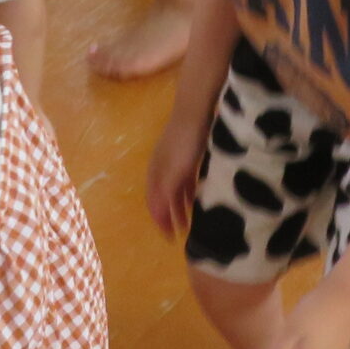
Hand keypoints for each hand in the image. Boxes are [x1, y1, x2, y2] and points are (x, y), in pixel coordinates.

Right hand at [146, 117, 208, 239]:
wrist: (195, 110)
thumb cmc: (185, 141)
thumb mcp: (176, 169)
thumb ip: (167, 191)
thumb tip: (157, 214)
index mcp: (155, 173)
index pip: (154, 203)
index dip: (160, 221)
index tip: (169, 238)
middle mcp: (160, 169)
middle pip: (161, 198)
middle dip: (168, 217)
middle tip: (180, 233)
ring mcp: (173, 161)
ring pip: (173, 190)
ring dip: (178, 206)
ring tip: (189, 221)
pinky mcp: (185, 156)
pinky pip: (183, 181)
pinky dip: (187, 193)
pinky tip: (195, 199)